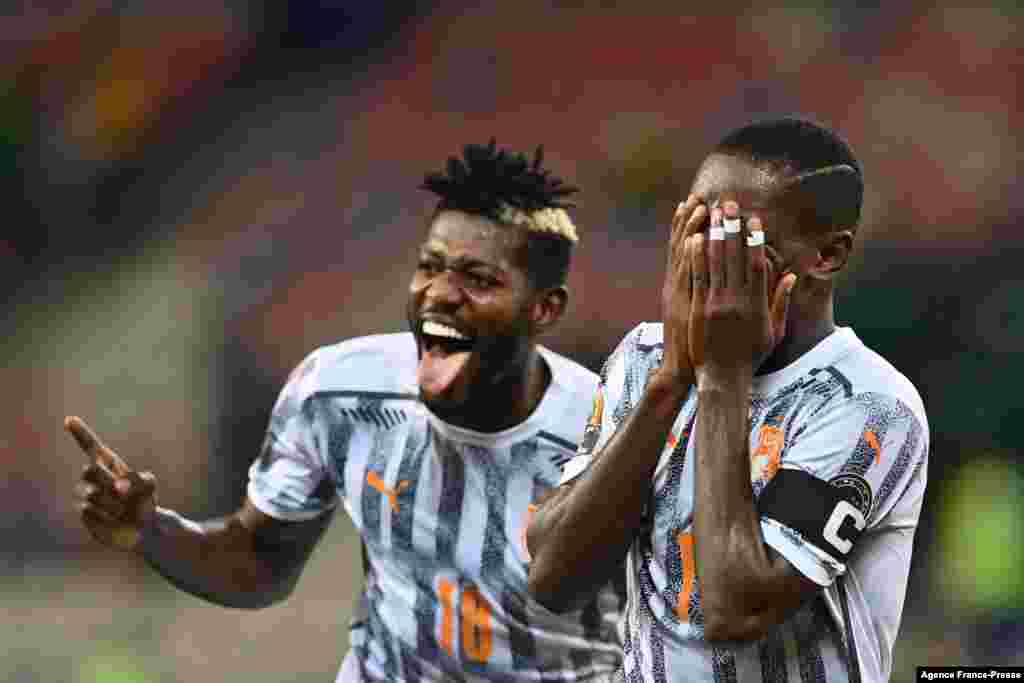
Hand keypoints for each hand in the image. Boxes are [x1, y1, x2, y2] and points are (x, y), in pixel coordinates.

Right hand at [67, 416, 156, 549]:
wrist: (142, 528)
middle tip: (123, 492)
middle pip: (89, 470)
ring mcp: (87, 494)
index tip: (69, 419)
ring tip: (123, 510)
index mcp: (110, 464)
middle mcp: (95, 477)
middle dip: (106, 481)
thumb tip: (118, 486)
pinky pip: (90, 511)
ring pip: (93, 495)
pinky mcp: (85, 512)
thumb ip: (138, 481)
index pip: (90, 445)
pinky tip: (113, 519)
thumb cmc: (145, 501)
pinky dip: (106, 516)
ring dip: (113, 504)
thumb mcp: (149, 486)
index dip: (80, 433)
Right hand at [655, 195, 707, 389]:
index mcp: (678, 286)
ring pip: (686, 256)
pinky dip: (691, 257)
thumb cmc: (692, 346)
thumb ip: (695, 292)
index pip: (683, 248)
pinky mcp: (688, 305)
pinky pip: (691, 276)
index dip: (688, 225)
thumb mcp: (690, 314)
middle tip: (697, 196)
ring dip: (692, 231)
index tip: (693, 203)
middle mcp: (676, 286)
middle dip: (689, 220)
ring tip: (701, 207)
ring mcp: (681, 294)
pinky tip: (696, 238)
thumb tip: (702, 274)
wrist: (683, 369)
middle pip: (683, 246)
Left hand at [688, 202, 795, 383]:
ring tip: (710, 213)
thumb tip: (790, 276)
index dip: (754, 239)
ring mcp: (716, 304)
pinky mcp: (699, 309)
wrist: (723, 378)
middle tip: (728, 204)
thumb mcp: (773, 331)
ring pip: (715, 263)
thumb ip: (780, 302)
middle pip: (734, 257)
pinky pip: (697, 278)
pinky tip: (694, 239)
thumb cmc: (750, 356)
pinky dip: (696, 257)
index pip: (757, 264)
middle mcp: (737, 300)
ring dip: (713, 235)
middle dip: (731, 228)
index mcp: (757, 304)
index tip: (753, 219)